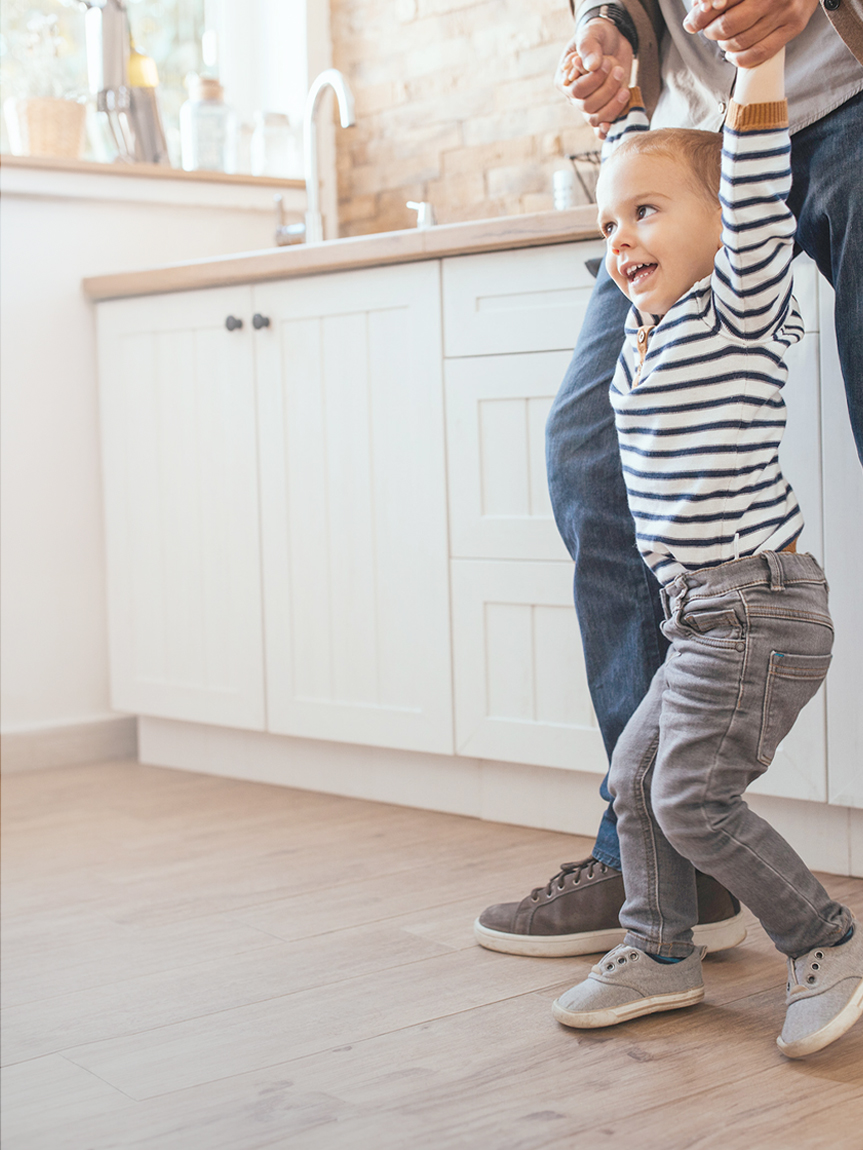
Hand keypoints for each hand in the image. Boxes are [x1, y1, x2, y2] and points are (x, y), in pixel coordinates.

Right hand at [555, 22, 633, 138]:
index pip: (576, 91)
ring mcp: (588, 106)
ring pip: (596, 118)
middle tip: (618, 70)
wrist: (613, 40)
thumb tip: (592, 66)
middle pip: (587, 107)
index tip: (608, 62)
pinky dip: (606, 130)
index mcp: (565, 81)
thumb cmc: (598, 35)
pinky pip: (601, 127)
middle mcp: (574, 98)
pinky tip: (612, 126)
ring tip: (625, 89)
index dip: (593, 81)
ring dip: (612, 106)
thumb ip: (589, 47)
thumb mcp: (592, 34)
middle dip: (606, 91)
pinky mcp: (603, 109)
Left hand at [683, 0, 820, 66]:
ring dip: (724, 45)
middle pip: (728, 25)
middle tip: (709, 30)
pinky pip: (759, 53)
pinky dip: (739, 58)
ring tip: (723, 38)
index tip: (691, 23)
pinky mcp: (793, 27)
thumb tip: (697, 10)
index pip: (720, 2)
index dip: (701, 15)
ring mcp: (785, 11)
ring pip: (741, 41)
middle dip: (711, 31)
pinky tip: (733, 54)